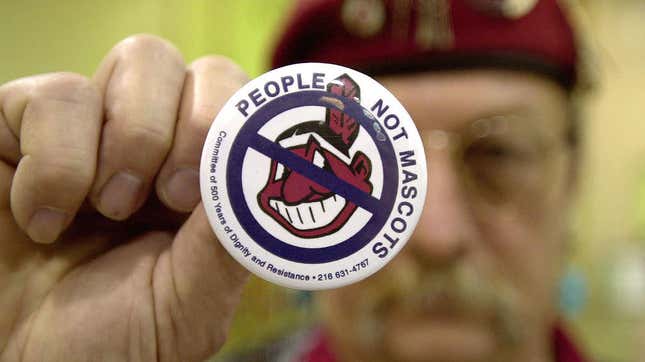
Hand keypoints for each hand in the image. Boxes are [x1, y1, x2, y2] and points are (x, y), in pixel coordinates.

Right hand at [0, 35, 248, 361]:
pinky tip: (44, 219)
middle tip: (172, 197)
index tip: (209, 190)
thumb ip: (229, 246)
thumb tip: (259, 178)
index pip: (247, 107)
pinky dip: (55, 163)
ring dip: (131, 141)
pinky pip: (54, 96)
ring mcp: (96, 126)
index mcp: (207, 180)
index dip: (240, 124)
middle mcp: (160, 142)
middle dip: (193, 128)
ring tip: (106, 209)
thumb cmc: (111, 340)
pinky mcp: (22, 124)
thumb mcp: (189, 305)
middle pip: (204, 69)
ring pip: (142, 60)